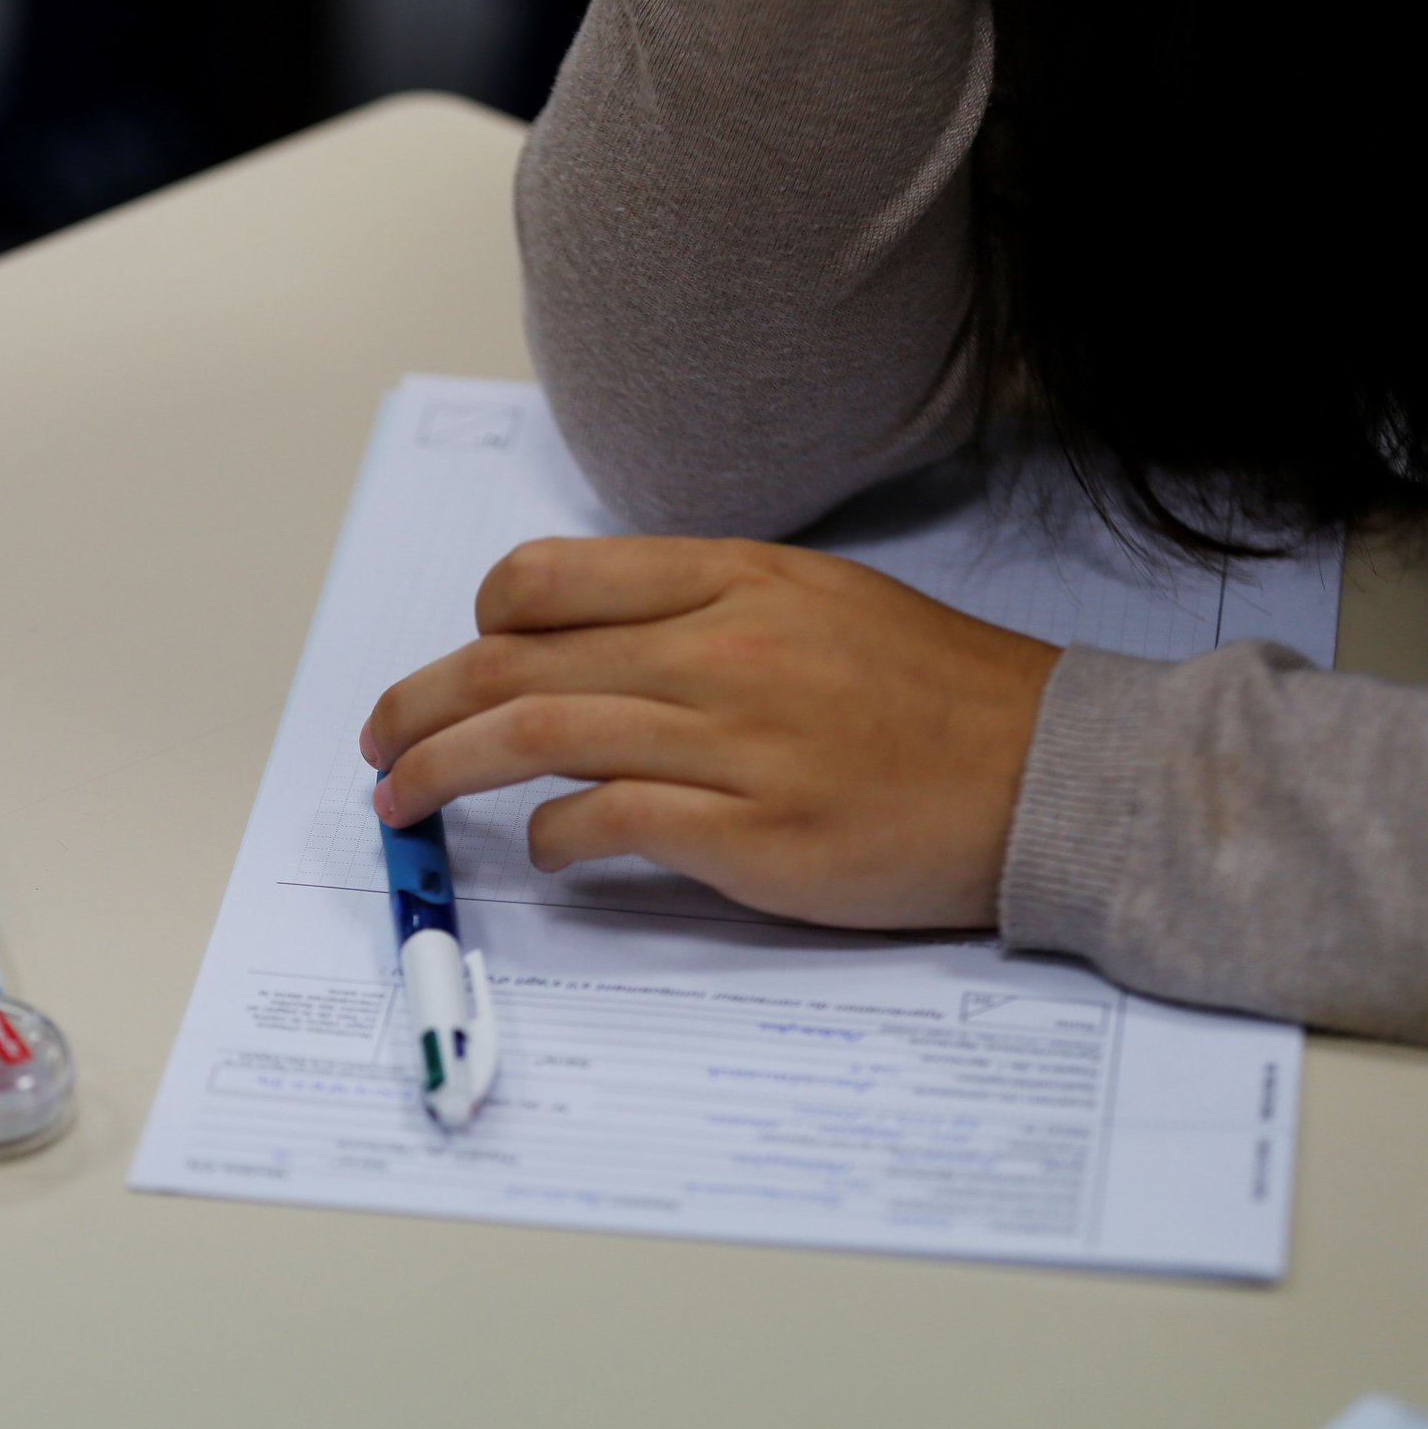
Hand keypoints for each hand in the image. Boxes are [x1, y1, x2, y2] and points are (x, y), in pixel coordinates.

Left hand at [360, 537, 1060, 929]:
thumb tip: (592, 648)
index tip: (462, 660)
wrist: (1047, 773)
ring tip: (404, 799)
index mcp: (733, 578)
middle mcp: (719, 648)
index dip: (478, 622)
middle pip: (513, 661)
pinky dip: (550, 836)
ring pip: (535, 736)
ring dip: (445, 769)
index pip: (548, 579)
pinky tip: (541, 850)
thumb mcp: (818, 604)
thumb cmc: (935, 695)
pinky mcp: (749, 833)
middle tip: (380, 741)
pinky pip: (605, 821)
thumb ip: (705, 611)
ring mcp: (731, 742)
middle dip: (419, 703)